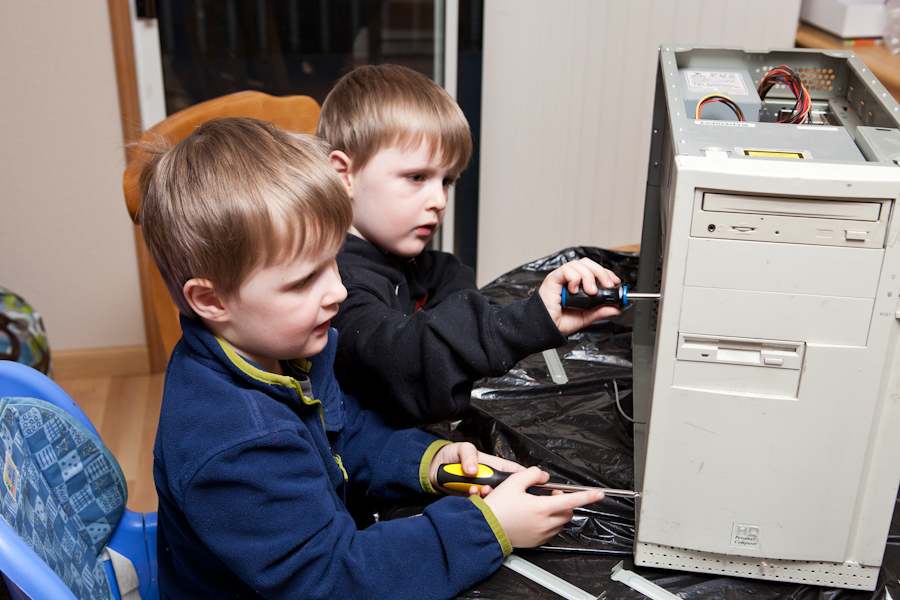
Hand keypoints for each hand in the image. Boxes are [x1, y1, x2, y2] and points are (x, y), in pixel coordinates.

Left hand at [430, 443, 523, 496]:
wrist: (433, 470)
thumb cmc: (451, 455)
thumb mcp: (461, 448)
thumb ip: (468, 455)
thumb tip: (473, 469)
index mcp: (494, 464)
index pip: (514, 471)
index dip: (525, 477)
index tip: (531, 483)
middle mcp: (490, 479)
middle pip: (507, 489)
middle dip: (505, 491)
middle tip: (494, 487)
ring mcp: (482, 490)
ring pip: (494, 498)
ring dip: (489, 496)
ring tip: (481, 490)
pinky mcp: (473, 499)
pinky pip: (480, 504)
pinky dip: (476, 500)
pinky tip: (470, 493)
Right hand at [483, 467, 604, 547]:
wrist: (485, 527)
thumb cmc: (498, 507)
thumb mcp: (513, 481)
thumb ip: (533, 474)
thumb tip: (544, 476)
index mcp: (542, 508)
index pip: (571, 500)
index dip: (587, 496)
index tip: (599, 494)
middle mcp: (545, 523)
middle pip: (567, 511)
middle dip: (563, 501)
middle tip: (550, 494)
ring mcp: (542, 534)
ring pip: (560, 521)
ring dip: (556, 512)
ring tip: (539, 505)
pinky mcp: (537, 541)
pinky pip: (551, 531)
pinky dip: (549, 522)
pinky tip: (534, 516)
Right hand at [537, 258, 621, 335]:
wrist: (545, 329)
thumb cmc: (559, 321)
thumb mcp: (586, 317)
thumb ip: (601, 311)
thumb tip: (617, 307)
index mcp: (578, 285)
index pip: (594, 270)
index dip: (606, 273)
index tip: (614, 282)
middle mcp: (569, 279)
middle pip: (587, 263)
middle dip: (601, 272)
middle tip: (607, 285)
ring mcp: (561, 278)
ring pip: (578, 264)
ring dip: (588, 277)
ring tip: (591, 292)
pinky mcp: (553, 279)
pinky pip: (566, 270)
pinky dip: (574, 278)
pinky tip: (574, 290)